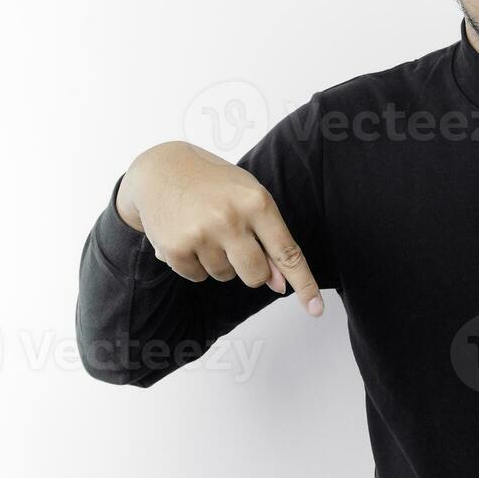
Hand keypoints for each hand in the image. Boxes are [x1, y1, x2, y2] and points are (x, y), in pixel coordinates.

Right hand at [117, 141, 325, 316]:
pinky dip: (195, 264)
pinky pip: (197, 277)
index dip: (304, 283)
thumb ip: (269, 239)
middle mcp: (230, 218)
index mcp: (257, 202)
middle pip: (256, 276)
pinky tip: (188, 236)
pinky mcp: (174, 248)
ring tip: (206, 229)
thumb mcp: (250, 199)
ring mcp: (201, 234)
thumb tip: (279, 284)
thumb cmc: (215, 184)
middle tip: (236, 243)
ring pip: (225, 276)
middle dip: (252, 271)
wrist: (162, 169)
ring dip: (219, 261)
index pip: (287, 252)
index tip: (316, 308)